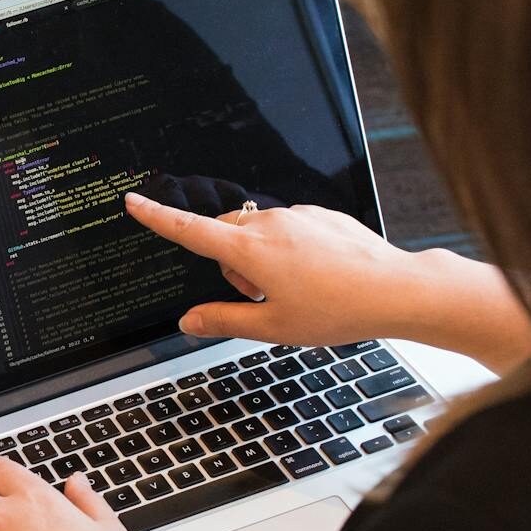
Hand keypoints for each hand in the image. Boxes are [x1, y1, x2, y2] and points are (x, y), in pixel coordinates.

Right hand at [124, 192, 530, 372]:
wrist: (396, 290)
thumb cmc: (337, 310)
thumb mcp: (273, 327)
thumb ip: (224, 320)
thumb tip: (190, 321)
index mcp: (250, 251)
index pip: (190, 230)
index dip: (157, 218)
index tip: (134, 202)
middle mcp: (270, 223)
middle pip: (226, 235)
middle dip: (231, 264)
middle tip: (261, 298)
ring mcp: (298, 216)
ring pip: (258, 232)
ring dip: (261, 259)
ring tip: (298, 291)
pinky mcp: (321, 215)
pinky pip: (289, 228)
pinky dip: (290, 250)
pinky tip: (319, 276)